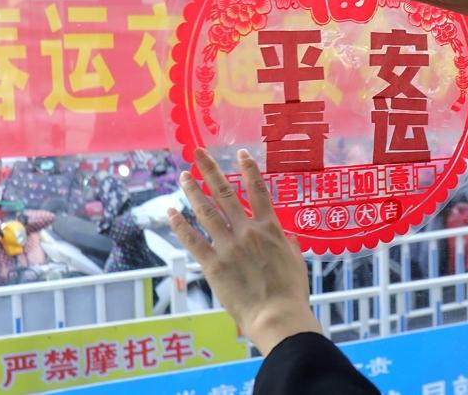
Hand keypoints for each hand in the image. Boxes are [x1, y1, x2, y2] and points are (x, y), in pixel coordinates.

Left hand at [169, 148, 320, 354]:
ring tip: (183, 176)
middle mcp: (247, 232)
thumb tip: (283, 233)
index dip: (249, 169)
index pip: (258, 191)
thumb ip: (287, 243)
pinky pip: (192, 240)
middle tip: (198, 152)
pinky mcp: (213, 265)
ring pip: (206, 212)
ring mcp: (228, 247)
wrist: (276, 316)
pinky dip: (180, 225)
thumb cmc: (291, 292)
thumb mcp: (296, 261)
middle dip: (210, 170)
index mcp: (270, 228)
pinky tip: (171, 211)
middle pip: (225, 194)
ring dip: (193, 191)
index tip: (240, 153)